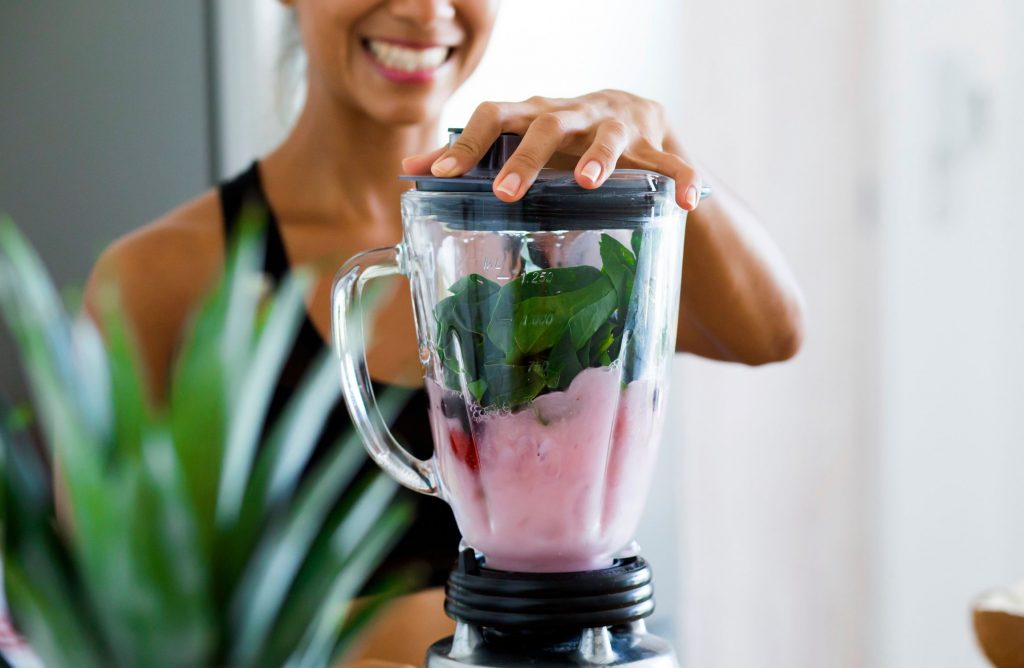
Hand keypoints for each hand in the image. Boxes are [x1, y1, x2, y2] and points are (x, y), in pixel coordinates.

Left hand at [402, 90, 703, 210]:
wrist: (631, 115)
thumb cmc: (559, 138)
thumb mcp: (517, 141)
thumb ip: (469, 157)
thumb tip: (408, 172)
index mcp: (533, 114)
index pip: (493, 117)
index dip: (466, 144)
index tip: (441, 175)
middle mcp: (571, 114)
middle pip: (546, 125)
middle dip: (526, 158)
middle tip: (507, 193)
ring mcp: (615, 125)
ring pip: (608, 135)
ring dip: (599, 157)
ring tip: (588, 183)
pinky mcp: (654, 143)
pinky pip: (672, 162)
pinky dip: (682, 179)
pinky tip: (688, 203)